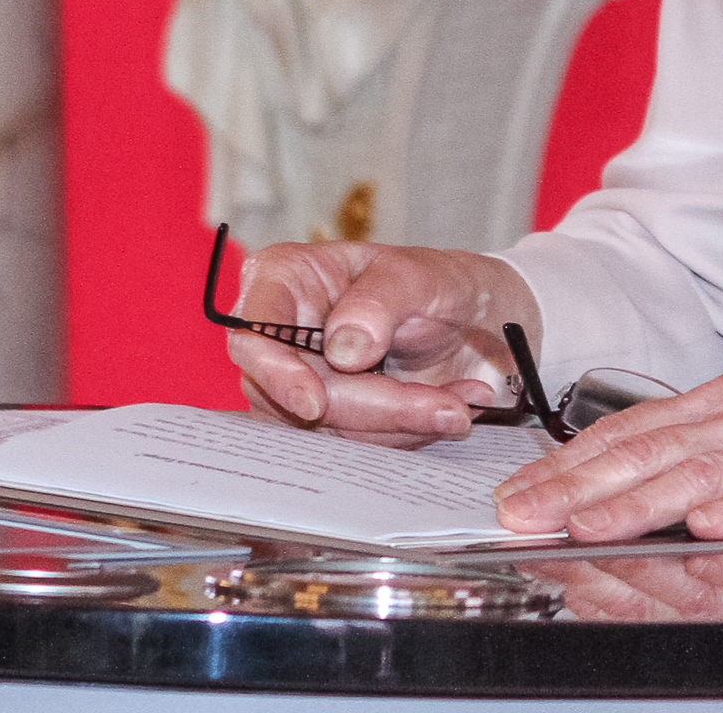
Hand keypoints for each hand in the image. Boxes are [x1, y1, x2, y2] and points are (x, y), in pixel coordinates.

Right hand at [225, 238, 538, 447]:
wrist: (469, 321)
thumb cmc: (433, 282)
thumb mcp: (416, 276)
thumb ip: (377, 303)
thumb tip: (342, 348)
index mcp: (282, 278)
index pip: (253, 332)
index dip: (277, 372)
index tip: (315, 403)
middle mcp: (278, 335)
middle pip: (294, 395)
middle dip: (374, 407)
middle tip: (445, 407)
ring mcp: (297, 383)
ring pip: (325, 430)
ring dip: (397, 426)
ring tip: (457, 405)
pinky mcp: (325, 421)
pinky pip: (351, 447)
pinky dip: (403, 435)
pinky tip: (447, 410)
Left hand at [491, 361, 722, 541]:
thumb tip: (676, 498)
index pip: (649, 428)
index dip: (578, 462)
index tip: (518, 495)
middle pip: (662, 443)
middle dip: (580, 482)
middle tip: (515, 516)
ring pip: (715, 463)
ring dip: (639, 493)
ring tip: (579, 523)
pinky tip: (707, 523)